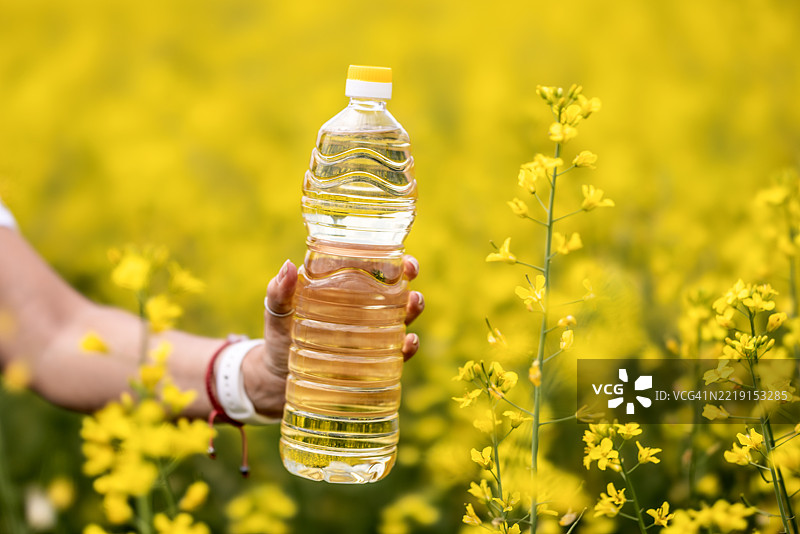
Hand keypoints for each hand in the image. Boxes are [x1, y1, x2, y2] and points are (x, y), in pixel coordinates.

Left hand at [242, 256, 423, 418]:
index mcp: (343, 291)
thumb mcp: (277, 314)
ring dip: (413, 309)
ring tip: (414, 303)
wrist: (277, 381)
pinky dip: (408, 347)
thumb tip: (288, 266)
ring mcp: (370, 337)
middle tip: (412, 275)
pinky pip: (396, 353)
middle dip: (410, 280)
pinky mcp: (372, 362)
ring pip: (401, 319)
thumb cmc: (279, 339)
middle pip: (395, 292)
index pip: (373, 270)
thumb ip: (279, 293)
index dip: (394, 262)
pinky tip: (409, 342)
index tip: (403, 258)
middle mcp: (363, 311)